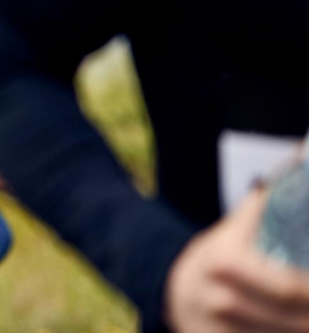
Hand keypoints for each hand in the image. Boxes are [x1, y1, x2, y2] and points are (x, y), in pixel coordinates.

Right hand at [165, 188, 308, 331]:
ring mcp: (219, 330)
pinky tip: (295, 326)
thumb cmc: (220, 254)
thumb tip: (302, 154)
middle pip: (298, 322)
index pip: (291, 288)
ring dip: (304, 327)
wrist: (175, 289)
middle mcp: (221, 300)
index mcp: (226, 262)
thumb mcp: (236, 226)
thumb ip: (269, 199)